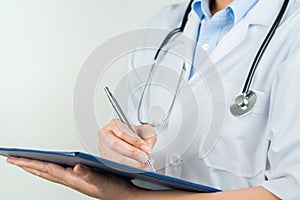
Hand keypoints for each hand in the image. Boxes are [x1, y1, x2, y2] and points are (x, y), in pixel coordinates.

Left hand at [6, 157, 138, 199]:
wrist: (123, 195)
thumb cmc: (114, 189)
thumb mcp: (102, 181)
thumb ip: (89, 174)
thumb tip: (75, 167)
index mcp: (74, 179)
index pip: (47, 169)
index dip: (31, 163)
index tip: (17, 159)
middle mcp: (71, 180)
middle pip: (44, 171)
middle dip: (27, 165)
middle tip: (13, 160)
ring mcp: (74, 180)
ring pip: (49, 172)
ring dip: (36, 167)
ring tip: (26, 162)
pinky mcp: (79, 178)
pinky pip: (57, 173)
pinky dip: (48, 168)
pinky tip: (49, 166)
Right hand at [98, 119, 156, 169]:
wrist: (132, 142)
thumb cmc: (136, 135)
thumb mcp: (146, 131)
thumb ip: (149, 136)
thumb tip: (147, 149)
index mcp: (114, 124)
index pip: (122, 132)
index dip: (134, 141)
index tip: (145, 148)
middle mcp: (105, 135)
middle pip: (115, 144)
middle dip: (132, 153)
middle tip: (144, 157)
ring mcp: (102, 148)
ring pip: (113, 156)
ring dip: (130, 163)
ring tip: (143, 164)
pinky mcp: (104, 159)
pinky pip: (113, 165)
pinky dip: (126, 169)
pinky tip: (136, 169)